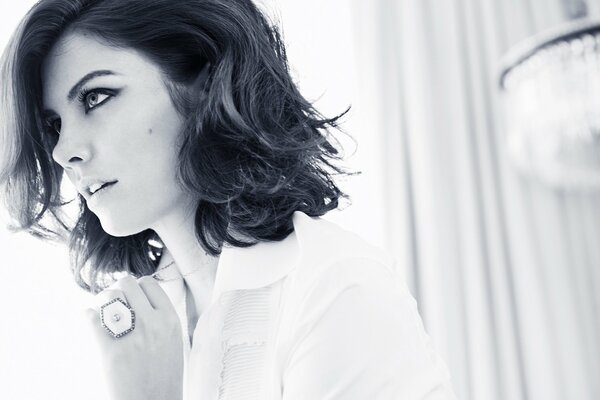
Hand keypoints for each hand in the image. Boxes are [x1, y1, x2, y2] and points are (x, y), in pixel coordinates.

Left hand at [83, 275, 182, 399]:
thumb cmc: (164, 376)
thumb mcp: (173, 340)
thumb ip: (159, 318)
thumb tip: (138, 299)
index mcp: (170, 319)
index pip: (149, 283)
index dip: (137, 288)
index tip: (132, 297)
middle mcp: (152, 323)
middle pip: (127, 284)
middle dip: (118, 291)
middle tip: (114, 303)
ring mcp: (131, 336)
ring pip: (109, 297)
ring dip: (102, 301)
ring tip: (101, 311)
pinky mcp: (111, 351)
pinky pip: (93, 320)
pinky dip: (89, 317)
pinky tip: (90, 320)